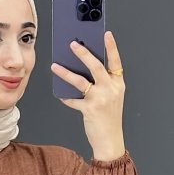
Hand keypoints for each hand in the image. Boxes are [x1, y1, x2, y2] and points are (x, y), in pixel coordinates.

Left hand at [50, 29, 126, 159]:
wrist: (110, 141)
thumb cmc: (109, 118)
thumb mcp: (111, 97)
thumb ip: (101, 83)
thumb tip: (82, 69)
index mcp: (118, 84)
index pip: (116, 62)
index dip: (111, 47)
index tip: (106, 34)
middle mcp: (111, 89)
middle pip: (96, 66)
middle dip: (83, 53)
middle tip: (72, 43)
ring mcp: (101, 99)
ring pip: (81, 81)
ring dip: (65, 73)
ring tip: (55, 66)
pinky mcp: (90, 109)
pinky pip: (73, 100)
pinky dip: (65, 97)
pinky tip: (60, 93)